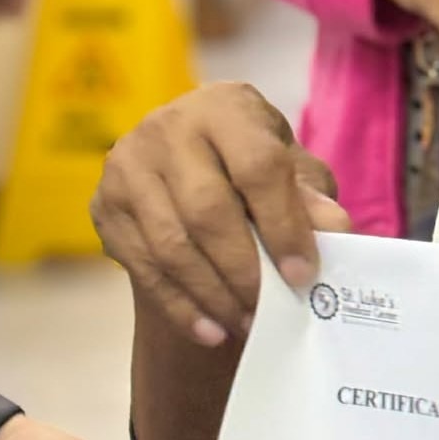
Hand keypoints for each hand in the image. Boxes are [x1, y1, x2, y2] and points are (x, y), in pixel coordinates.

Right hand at [91, 82, 350, 347]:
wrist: (192, 162)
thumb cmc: (255, 163)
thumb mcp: (292, 168)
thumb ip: (313, 197)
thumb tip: (334, 231)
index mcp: (225, 108)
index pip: (257, 168)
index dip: (284, 225)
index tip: (303, 274)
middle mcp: (167, 129)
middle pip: (207, 211)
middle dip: (245, 269)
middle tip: (273, 308)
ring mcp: (127, 167)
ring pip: (171, 245)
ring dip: (214, 295)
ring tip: (248, 323)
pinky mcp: (104, 206)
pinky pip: (143, 267)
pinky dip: (180, 306)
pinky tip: (211, 331)